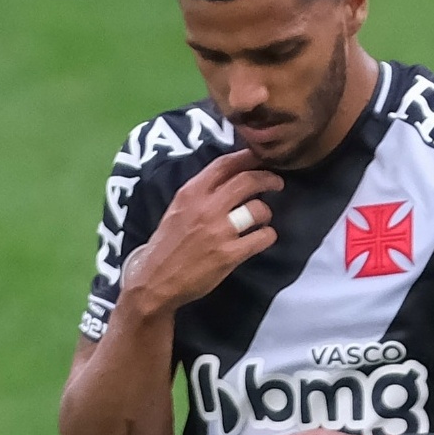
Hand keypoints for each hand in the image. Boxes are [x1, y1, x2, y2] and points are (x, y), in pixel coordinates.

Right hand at [120, 150, 280, 315]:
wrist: (156, 277)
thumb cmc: (169, 242)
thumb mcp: (179, 208)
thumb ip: (202, 193)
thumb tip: (230, 178)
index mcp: (191, 192)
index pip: (224, 164)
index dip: (247, 157)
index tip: (262, 157)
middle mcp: (206, 207)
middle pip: (247, 181)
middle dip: (268, 178)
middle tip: (277, 182)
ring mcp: (219, 231)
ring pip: (258, 209)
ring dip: (266, 212)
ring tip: (262, 218)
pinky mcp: (230, 254)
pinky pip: (262, 238)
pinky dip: (268, 236)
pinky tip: (263, 237)